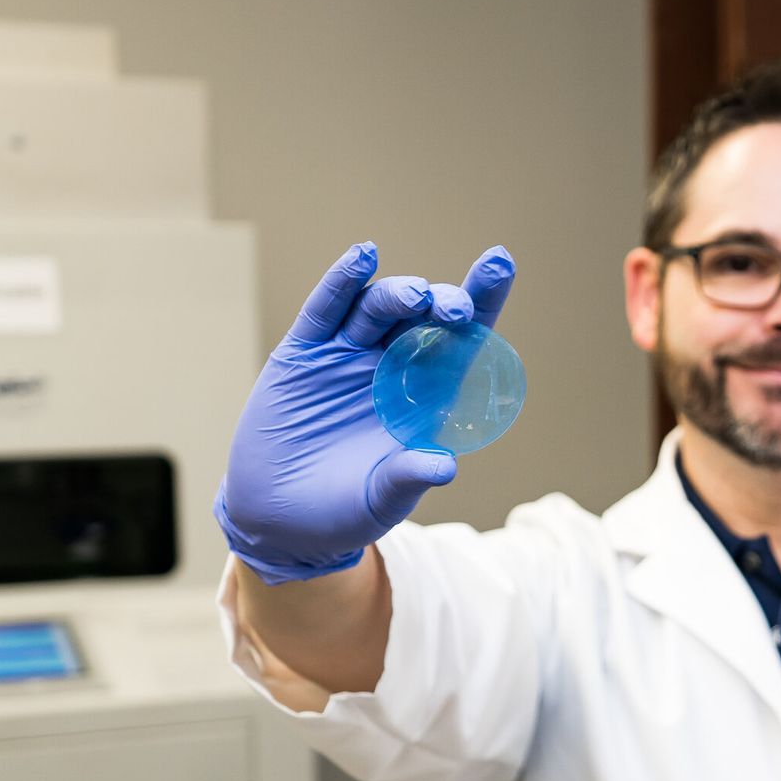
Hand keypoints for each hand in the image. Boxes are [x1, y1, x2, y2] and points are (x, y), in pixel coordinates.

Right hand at [215, 242, 515, 583]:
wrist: (279, 522)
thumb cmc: (343, 511)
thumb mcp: (381, 501)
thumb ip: (409, 478)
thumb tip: (444, 465)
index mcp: (425, 398)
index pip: (462, 342)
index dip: (482, 301)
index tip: (501, 264)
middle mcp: (391, 367)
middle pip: (424, 318)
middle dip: (443, 303)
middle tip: (453, 309)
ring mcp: (347, 357)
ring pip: (379, 308)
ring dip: (399, 294)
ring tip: (414, 296)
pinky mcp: (304, 355)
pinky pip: (326, 310)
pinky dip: (343, 282)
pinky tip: (362, 258)